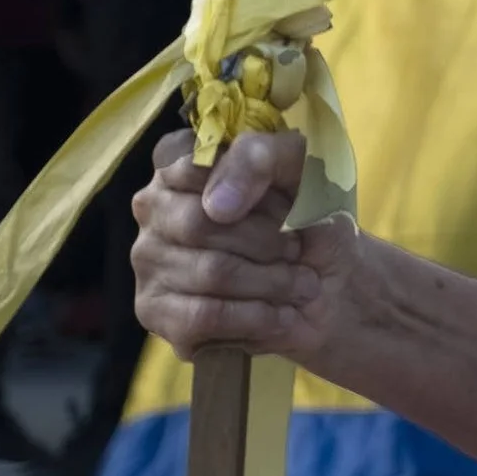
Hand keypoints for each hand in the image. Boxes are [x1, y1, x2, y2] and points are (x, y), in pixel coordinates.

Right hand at [130, 126, 358, 369]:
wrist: (329, 292)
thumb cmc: (308, 225)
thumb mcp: (302, 173)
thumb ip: (263, 158)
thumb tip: (218, 205)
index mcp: (181, 163)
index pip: (195, 164)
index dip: (253, 190)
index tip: (287, 206)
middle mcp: (153, 208)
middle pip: (202, 223)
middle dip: (267, 242)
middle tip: (298, 252)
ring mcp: (147, 259)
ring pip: (211, 272)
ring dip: (272, 282)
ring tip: (300, 285)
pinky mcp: (154, 310)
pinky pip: (205, 315)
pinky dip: (256, 317)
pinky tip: (282, 315)